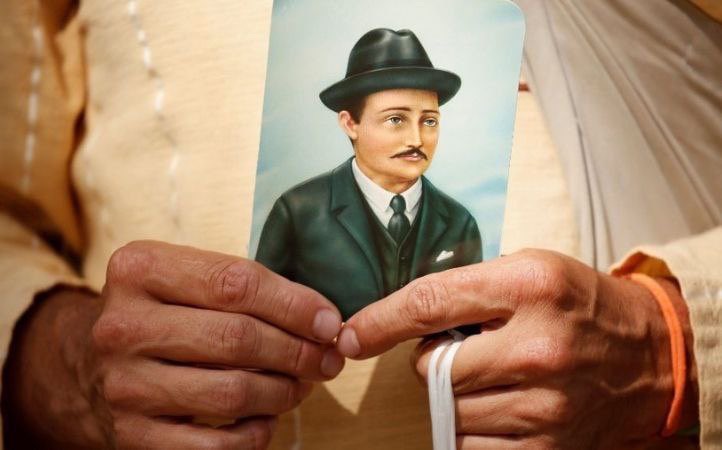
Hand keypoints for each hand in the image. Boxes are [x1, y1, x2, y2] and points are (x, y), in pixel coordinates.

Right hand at [5, 240, 343, 448]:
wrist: (88, 362)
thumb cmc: (163, 313)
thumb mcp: (188, 279)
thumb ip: (248, 289)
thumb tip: (324, 323)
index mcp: (140, 269)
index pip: (236, 284)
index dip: (296, 305)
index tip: (331, 322)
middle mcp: (123, 325)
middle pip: (238, 338)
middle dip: (299, 351)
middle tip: (328, 358)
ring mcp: (124, 384)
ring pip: (232, 392)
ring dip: (284, 392)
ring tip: (303, 384)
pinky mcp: (131, 434)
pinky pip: (215, 445)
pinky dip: (256, 433)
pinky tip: (267, 417)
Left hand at [337, 249, 697, 448]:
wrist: (650, 356)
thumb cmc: (579, 304)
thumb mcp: (528, 271)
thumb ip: (466, 291)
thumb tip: (397, 323)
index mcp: (528, 287)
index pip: (429, 303)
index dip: (379, 320)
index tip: (350, 334)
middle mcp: (536, 347)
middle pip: (432, 367)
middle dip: (434, 360)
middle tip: (469, 349)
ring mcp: (544, 405)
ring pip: (450, 410)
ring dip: (457, 395)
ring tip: (498, 375)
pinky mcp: (548, 446)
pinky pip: (472, 445)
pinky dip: (474, 427)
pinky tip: (504, 405)